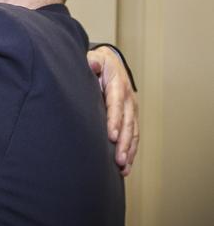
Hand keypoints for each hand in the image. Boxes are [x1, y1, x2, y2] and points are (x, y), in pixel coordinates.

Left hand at [87, 47, 138, 175]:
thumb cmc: (99, 63)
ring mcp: (131, 109)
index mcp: (118, 85)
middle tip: (118, 159)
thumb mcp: (95, 58)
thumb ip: (92, 62)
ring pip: (133, 133)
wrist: (111, 62)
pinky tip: (126, 166)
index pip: (115, 105)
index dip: (114, 121)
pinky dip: (131, 151)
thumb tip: (92, 63)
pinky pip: (133, 136)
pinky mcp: (130, 117)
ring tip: (123, 167)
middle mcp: (128, 99)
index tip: (112, 136)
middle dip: (124, 143)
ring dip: (129, 151)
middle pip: (127, 123)